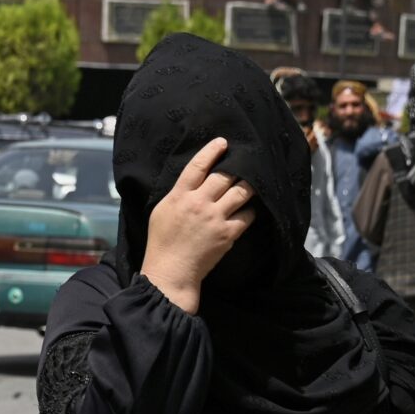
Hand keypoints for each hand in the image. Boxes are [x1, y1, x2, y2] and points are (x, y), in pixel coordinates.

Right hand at [139, 139, 255, 313]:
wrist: (171, 271)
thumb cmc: (161, 241)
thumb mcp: (161, 211)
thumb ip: (178, 195)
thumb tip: (193, 182)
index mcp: (179, 195)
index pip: (197, 166)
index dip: (211, 151)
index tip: (223, 142)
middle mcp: (199, 203)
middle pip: (224, 176)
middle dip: (237, 168)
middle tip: (245, 163)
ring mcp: (215, 217)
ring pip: (241, 192)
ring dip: (249, 186)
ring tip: (253, 183)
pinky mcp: (228, 233)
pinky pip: (247, 215)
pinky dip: (250, 211)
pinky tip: (249, 210)